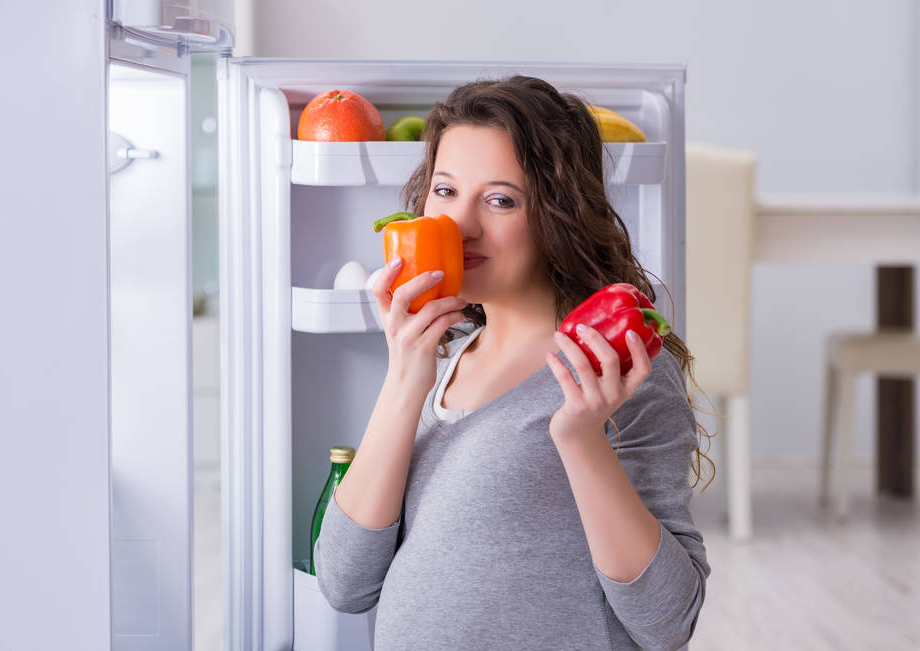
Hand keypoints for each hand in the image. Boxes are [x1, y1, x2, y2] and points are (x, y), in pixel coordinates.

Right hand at [373, 256, 466, 389]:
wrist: (406, 386)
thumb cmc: (407, 356)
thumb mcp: (399, 331)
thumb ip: (405, 312)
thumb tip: (426, 287)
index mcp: (387, 318)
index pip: (378, 291)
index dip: (386, 273)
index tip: (398, 260)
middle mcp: (394, 325)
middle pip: (403, 294)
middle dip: (423, 280)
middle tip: (440, 273)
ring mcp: (408, 337)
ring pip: (430, 309)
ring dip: (450, 301)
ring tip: (460, 300)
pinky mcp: (424, 347)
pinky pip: (442, 324)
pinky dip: (454, 316)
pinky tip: (459, 315)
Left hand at [546, 325, 651, 443]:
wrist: (579, 433)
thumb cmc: (594, 402)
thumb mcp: (609, 389)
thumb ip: (610, 369)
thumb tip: (598, 332)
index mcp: (627, 389)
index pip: (643, 369)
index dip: (639, 350)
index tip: (630, 331)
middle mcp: (614, 395)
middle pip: (610, 360)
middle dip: (595, 339)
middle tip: (581, 327)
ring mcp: (595, 401)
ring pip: (583, 365)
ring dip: (569, 346)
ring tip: (558, 335)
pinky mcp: (576, 406)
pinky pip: (565, 377)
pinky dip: (556, 363)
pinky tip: (550, 355)